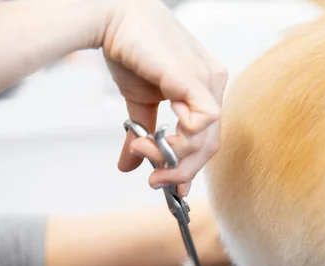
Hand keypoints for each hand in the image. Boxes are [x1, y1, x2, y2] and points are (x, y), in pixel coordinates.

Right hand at [101, 0, 227, 195]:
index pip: (208, 139)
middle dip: (182, 172)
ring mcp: (208, 80)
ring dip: (172, 157)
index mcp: (206, 90)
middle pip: (210, 146)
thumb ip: (141, 135)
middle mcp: (214, 84)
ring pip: (206, 140)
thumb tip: (128, 166)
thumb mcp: (139, 103)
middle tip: (155, 181)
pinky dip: (184, 137)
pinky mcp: (194, 77)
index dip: (190, 167)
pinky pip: (205, 119)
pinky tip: (159, 135)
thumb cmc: (130, 51)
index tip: (169, 187)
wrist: (110, 19)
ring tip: (142, 151)